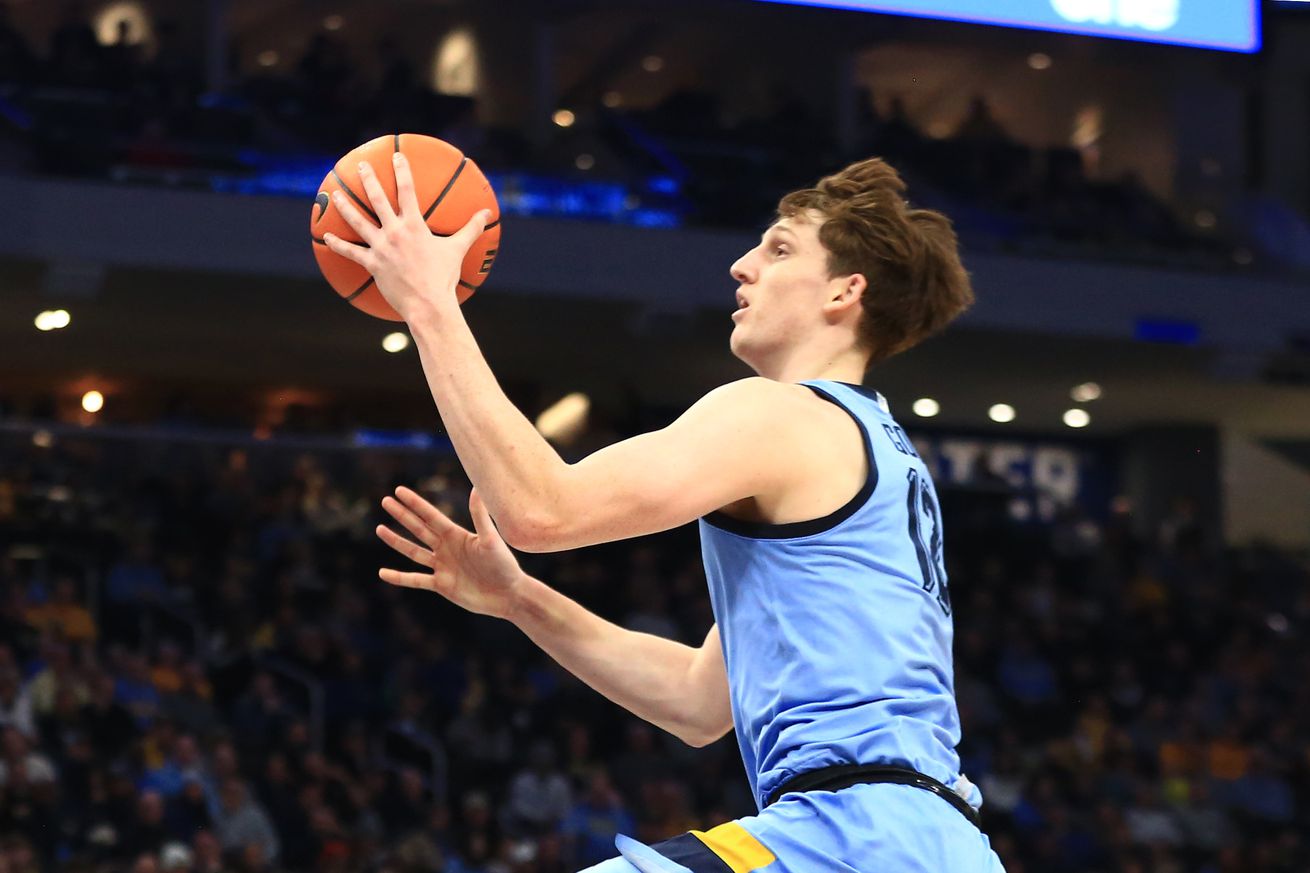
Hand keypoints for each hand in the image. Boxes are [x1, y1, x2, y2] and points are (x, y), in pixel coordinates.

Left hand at [322, 153, 490, 321]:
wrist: (428, 304)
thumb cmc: (444, 278)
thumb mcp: (459, 250)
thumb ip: (472, 228)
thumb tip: (488, 213)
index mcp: (414, 225)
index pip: (407, 191)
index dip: (402, 171)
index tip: (396, 156)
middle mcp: (395, 232)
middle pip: (377, 199)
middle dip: (369, 179)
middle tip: (363, 166)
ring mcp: (381, 247)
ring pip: (358, 221)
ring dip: (345, 206)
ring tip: (335, 194)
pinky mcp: (372, 264)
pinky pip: (351, 252)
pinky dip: (338, 244)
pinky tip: (326, 236)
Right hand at [376, 485, 526, 619]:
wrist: (508, 594)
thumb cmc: (504, 564)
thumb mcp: (491, 538)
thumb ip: (480, 515)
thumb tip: (477, 487)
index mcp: (456, 535)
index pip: (431, 516)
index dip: (415, 503)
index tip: (399, 490)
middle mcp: (447, 548)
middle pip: (419, 529)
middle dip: (402, 515)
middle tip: (385, 501)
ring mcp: (442, 566)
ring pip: (414, 551)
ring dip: (397, 541)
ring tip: (380, 528)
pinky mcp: (441, 585)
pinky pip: (415, 580)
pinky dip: (399, 578)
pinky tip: (382, 573)